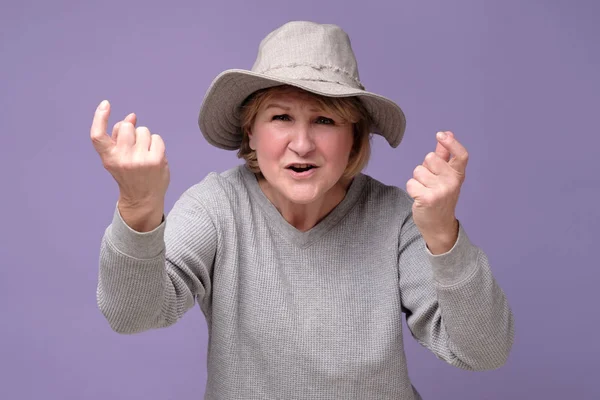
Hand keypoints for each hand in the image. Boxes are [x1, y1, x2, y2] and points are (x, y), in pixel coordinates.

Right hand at [90, 100, 169, 208]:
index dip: (99, 117)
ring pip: (143, 130)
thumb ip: (120, 136)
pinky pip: (157, 138)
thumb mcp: (118, 157)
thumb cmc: (130, 174)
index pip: (97, 135)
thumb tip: (132, 116)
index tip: (106, 104)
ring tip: (144, 153)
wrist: (143, 198)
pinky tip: (154, 155)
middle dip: (131, 130)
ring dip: (145, 138)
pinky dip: (156, 144)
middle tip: (134, 145)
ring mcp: (140, 159)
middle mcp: (122, 159)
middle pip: (125, 126)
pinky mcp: (156, 160)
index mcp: (108, 158)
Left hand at [406, 131, 467, 253]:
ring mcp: (441, 191)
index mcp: (458, 175)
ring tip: (425, 190)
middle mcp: (452, 182)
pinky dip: (411, 189)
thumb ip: (445, 155)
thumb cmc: (440, 197)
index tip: (441, 134)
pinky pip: (411, 183)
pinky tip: (419, 197)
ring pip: (418, 171)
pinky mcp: (428, 199)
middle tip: (430, 182)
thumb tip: (446, 133)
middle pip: (430, 158)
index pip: (461, 155)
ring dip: (417, 180)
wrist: (438, 225)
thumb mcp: (446, 177)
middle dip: (425, 167)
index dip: (451, 143)